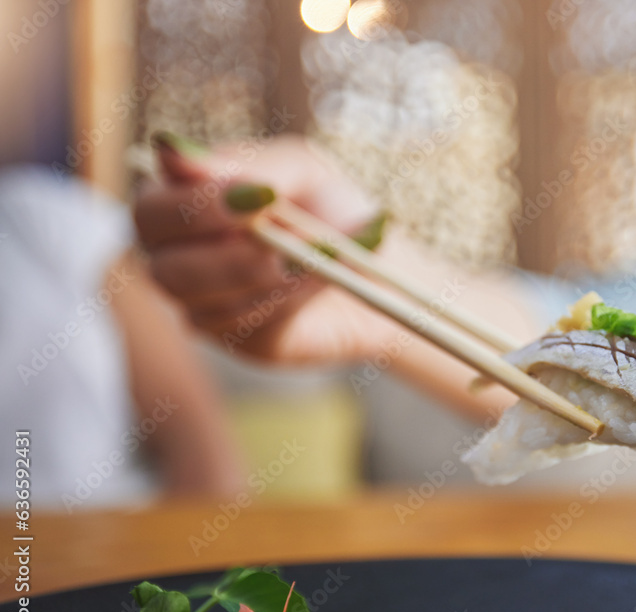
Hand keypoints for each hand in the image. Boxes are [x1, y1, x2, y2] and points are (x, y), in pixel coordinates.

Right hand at [134, 132, 393, 362]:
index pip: (151, 211)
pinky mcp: (245, 341)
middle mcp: (181, 260)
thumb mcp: (299, 170)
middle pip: (162, 269)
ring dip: (265, 275)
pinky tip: (318, 279)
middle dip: (223, 253)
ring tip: (316, 253)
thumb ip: (243, 164)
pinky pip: (247, 326)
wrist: (388, 267)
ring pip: (205, 302)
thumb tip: (170, 149)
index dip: (193, 206)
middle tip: (276, 239)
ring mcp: (208, 307)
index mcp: (183, 207)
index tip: (257, 197)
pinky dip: (288, 298)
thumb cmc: (333, 209)